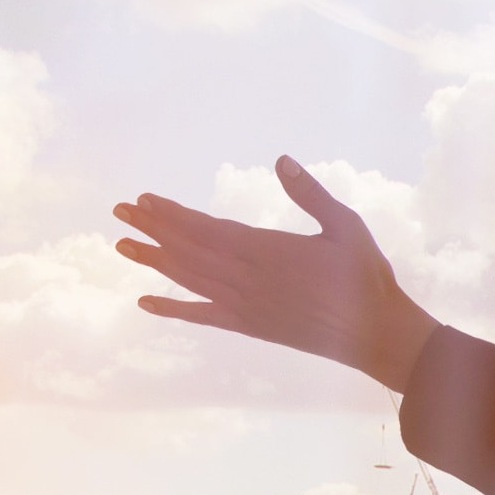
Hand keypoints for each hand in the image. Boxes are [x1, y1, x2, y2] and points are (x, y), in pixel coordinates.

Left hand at [114, 157, 434, 388]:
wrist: (374, 334)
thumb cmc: (365, 277)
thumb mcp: (346, 226)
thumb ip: (311, 194)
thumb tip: (281, 160)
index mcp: (267, 249)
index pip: (207, 228)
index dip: (172, 214)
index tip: (144, 200)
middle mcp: (246, 278)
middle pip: (188, 250)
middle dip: (152, 230)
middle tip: (119, 213)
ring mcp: (244, 305)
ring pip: (188, 279)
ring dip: (154, 262)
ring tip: (122, 247)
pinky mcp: (249, 325)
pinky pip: (202, 316)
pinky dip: (172, 309)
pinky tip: (145, 302)